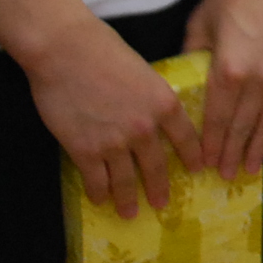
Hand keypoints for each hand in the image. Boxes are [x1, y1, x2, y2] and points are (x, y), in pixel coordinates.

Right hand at [23, 12, 199, 216]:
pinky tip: (100, 199)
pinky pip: (96, 180)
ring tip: (130, 212)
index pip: (187, 139)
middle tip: (161, 203)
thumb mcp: (143, 70)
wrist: (65, 51)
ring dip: (127, 200)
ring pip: (125, 181)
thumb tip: (149, 113)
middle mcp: (145, 129)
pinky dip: (99, 193)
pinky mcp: (86, 151)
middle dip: (159, 189)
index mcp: (165, 104)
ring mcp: (115, 143)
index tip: (198, 170)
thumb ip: (150, 97)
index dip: (193, 157)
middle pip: (156, 167)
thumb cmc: (102, 50)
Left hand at [181, 0, 262, 180]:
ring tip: (251, 167)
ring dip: (259, 147)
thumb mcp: (201, 23)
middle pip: (242, 127)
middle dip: (233, 154)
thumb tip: (186, 74)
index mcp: (227, 71)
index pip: (216, 119)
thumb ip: (193, 54)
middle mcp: (257, 80)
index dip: (210, 144)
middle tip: (228, 176)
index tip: (205, 164)